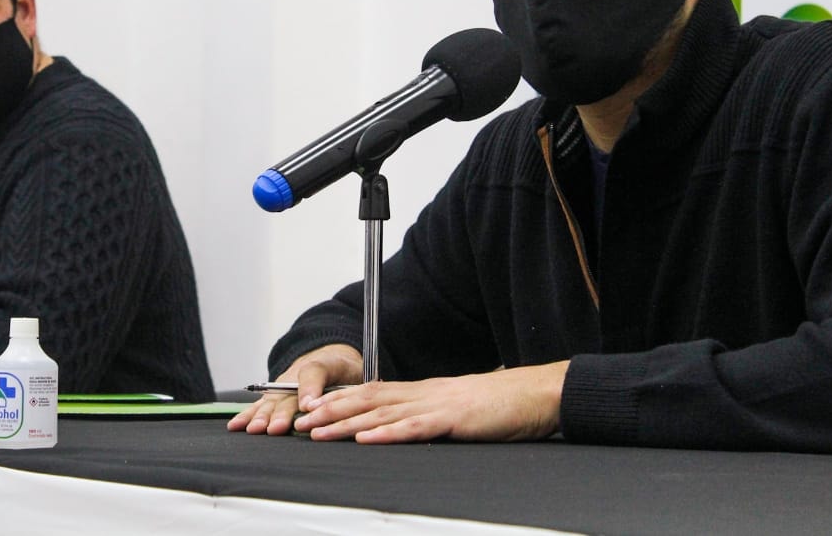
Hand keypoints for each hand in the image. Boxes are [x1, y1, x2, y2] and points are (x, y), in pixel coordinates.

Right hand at [227, 343, 363, 435]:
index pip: (313, 373)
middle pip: (287, 395)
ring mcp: (281, 387)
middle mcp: (296, 377)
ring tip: (255, 429)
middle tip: (274, 428)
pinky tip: (235, 426)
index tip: (308, 407)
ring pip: (271, 402)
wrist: (328, 358)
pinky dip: (247, 416)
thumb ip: (330, 381)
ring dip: (262, 416)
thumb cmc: (341, 368)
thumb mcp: (347, 368)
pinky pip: (259, 406)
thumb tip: (309, 405)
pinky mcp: (273, 397)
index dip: (309, 388)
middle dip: (280, 413)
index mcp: (321, 366)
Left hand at [291, 360, 568, 443]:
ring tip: (319, 431)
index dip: (337, 401)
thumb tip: (399, 428)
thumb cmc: (496, 407)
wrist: (532, 395)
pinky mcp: (453, 419)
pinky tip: (368, 438)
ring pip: (382, 413)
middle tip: (299, 420)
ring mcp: (435, 405)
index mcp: (420, 392)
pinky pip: (416, 427)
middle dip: (329, 410)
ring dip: (347, 423)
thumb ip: (426, 417)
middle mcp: (421, 394)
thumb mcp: (453, 409)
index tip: (309, 409)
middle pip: (366, 400)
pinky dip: (389, 433)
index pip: (369, 393)